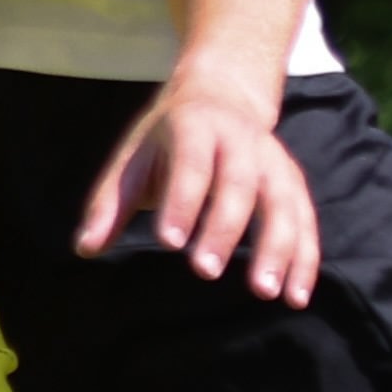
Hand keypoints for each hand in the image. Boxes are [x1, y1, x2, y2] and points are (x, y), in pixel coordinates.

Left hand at [75, 74, 318, 301]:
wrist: (223, 94)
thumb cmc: (166, 138)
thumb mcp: (133, 157)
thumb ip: (110, 202)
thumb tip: (85, 247)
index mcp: (195, 126)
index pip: (191, 163)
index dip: (181, 200)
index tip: (169, 241)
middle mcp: (241, 140)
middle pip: (239, 183)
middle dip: (224, 228)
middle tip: (205, 271)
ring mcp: (274, 160)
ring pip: (283, 203)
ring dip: (278, 248)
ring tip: (265, 292)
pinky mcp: (293, 183)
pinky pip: (306, 221)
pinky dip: (304, 258)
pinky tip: (296, 296)